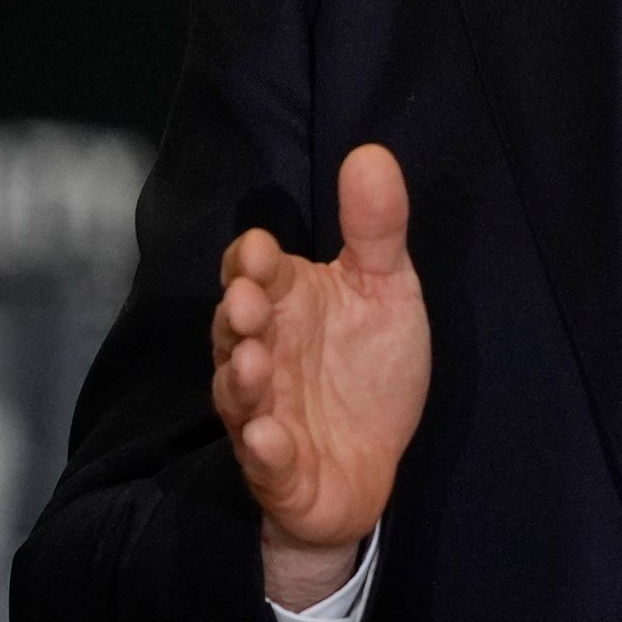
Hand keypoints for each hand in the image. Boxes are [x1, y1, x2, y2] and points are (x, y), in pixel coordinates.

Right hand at [215, 144, 429, 605]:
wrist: (370, 466)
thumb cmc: (369, 372)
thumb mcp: (386, 292)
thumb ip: (377, 230)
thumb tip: (371, 152)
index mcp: (285, 306)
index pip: (253, 272)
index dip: (253, 262)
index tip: (263, 252)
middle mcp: (263, 355)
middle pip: (236, 329)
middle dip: (239, 314)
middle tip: (249, 301)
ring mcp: (264, 414)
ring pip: (239, 394)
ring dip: (242, 379)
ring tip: (253, 363)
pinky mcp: (278, 469)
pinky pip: (264, 460)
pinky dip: (263, 450)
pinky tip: (267, 438)